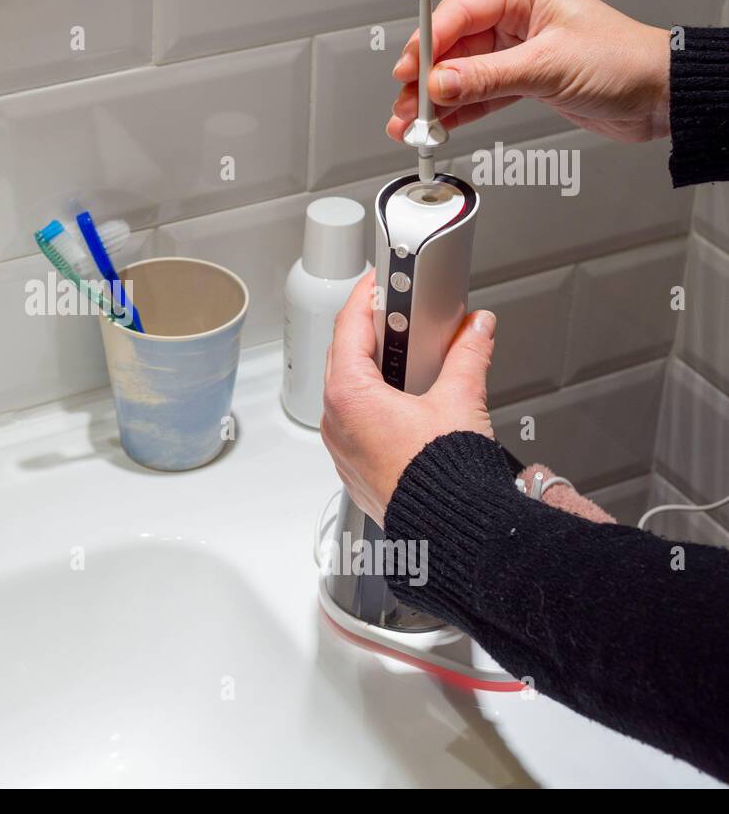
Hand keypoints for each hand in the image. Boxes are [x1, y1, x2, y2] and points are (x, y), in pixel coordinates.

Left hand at [320, 272, 496, 522]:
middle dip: (369, 331)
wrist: (447, 531)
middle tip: (396, 314)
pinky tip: (403, 401)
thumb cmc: (442, 477)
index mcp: (349, 394)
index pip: (347, 326)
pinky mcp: (353, 465)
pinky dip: (372, 401)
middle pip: (343, 356)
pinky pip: (353, 420)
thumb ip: (468, 355)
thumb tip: (477, 329)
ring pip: (346, 390)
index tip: (377, 282)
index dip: (364, 297)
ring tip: (405, 356)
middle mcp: (335, 419)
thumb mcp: (459, 401)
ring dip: (371, 368)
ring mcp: (340, 445)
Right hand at [388, 0, 670, 144]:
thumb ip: (487, 78)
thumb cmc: (623, 61)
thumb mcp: (548, 66)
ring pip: (459, 75)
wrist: (657, 95)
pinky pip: (476, 95)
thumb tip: (440, 84)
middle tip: (407, 106)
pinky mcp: (519, 80)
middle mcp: (514, 18)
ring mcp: (514, 51)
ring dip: (435, 101)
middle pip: (451, 47)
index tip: (408, 72)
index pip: (458, 13)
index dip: (428, 44)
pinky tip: (438, 125)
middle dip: (425, 80)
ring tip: (413, 123)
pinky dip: (456, 112)